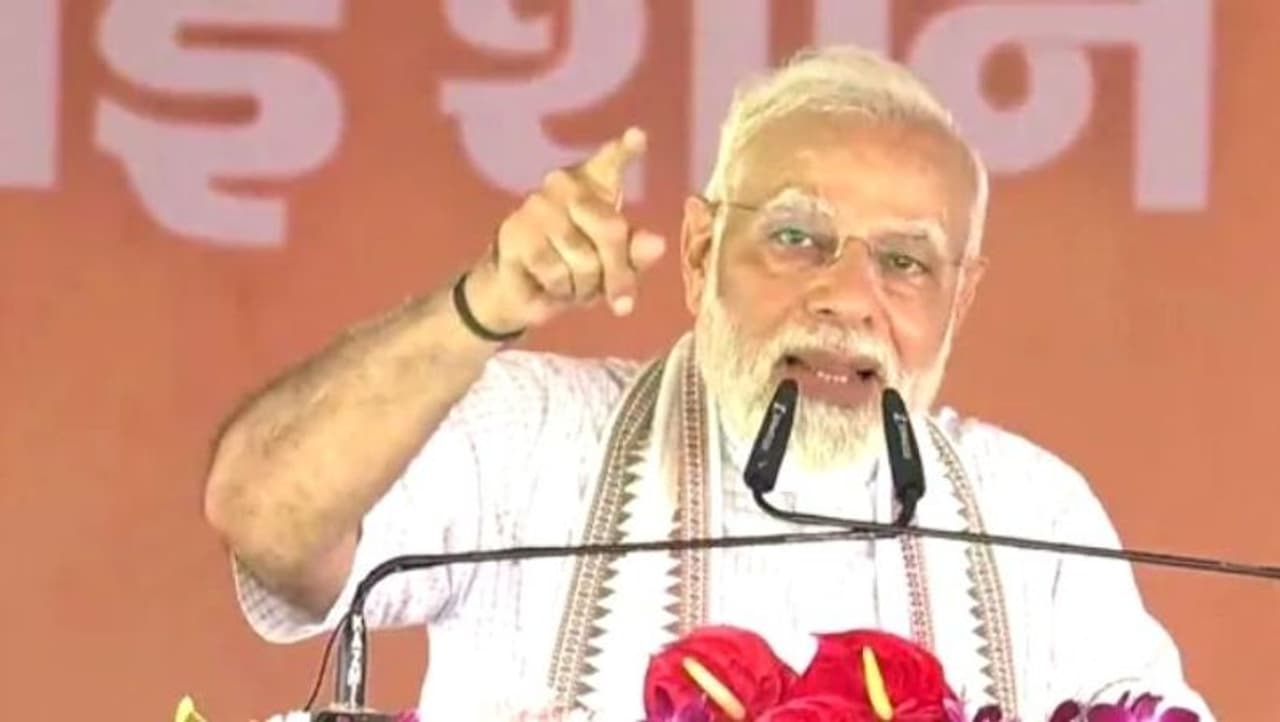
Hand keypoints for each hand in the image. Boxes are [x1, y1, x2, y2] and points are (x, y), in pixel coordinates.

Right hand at [463, 127, 666, 334]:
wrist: (523, 291)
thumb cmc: (575, 268)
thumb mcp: (613, 264)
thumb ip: (635, 253)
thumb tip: (658, 244)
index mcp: (593, 184)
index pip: (610, 162)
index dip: (624, 150)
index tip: (638, 136)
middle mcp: (563, 185)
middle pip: (610, 229)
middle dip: (617, 272)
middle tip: (620, 299)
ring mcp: (537, 207)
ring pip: (583, 261)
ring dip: (584, 289)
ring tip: (574, 287)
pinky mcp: (516, 234)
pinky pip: (555, 274)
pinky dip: (559, 292)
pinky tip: (548, 286)